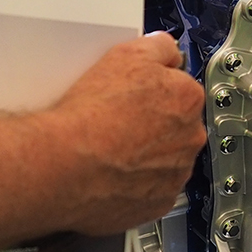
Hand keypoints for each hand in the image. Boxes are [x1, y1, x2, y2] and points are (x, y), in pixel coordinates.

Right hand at [41, 33, 206, 234]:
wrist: (61, 165)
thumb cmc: (90, 115)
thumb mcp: (126, 54)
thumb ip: (158, 47)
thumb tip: (166, 48)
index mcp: (187, 99)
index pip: (182, 89)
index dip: (156, 90)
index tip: (138, 95)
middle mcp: (190, 138)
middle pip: (177, 125)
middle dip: (154, 123)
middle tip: (120, 121)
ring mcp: (175, 174)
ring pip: (166, 159)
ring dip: (146, 155)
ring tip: (112, 149)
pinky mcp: (157, 204)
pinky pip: (152, 189)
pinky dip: (137, 184)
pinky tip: (112, 173)